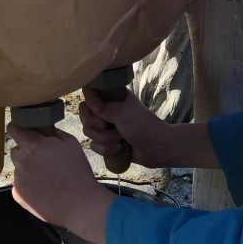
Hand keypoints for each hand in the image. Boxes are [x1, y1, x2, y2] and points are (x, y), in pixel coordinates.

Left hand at [7, 126, 115, 243]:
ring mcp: (18, 179)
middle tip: (43, 158)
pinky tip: (43, 189)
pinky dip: (28, 184)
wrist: (79, 203)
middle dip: (26, 150)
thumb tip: (42, 128)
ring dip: (27, 168)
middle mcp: (21, 161)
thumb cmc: (77, 171)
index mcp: (33, 145)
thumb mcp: (71, 142)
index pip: (13, 129)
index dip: (19, 128)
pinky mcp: (18, 195)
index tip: (25, 131)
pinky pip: (19, 184)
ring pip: (18, 167)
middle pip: (16, 150)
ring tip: (46, 176)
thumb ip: (52, 132)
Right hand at [77, 97, 221, 172]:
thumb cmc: (143, 126)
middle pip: (85, 118)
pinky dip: (106, 150)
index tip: (99, 112)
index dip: (89, 108)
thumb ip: (101, 105)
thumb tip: (86, 93)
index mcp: (113, 98)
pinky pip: (94, 146)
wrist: (157, 149)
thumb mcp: (122, 112)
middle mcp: (108, 111)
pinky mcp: (108, 143)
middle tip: (107, 127)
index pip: (88, 98)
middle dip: (96, 127)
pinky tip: (119, 149)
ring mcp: (107, 128)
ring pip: (89, 133)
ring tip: (120, 140)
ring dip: (104, 139)